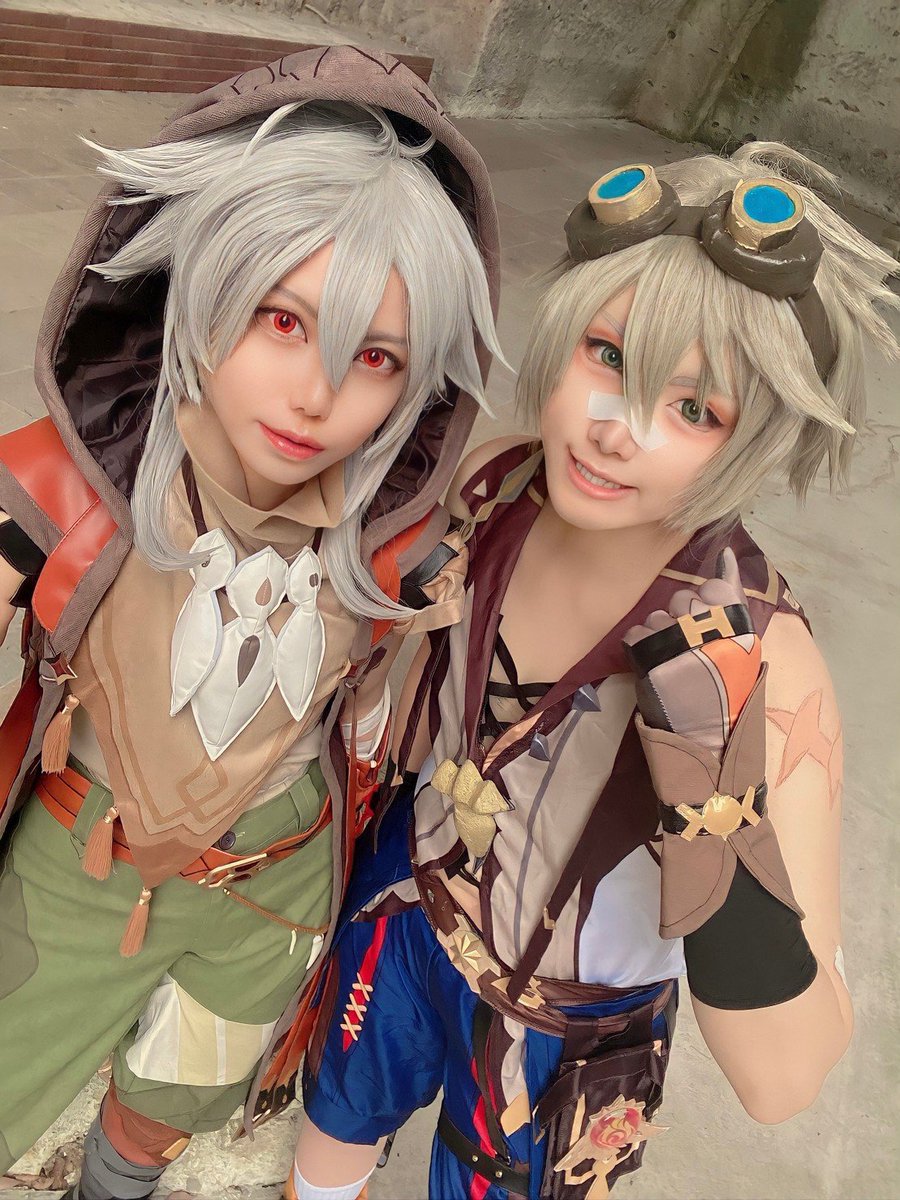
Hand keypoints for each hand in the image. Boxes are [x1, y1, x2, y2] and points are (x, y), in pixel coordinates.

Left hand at [623, 549, 760, 757]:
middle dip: (682, 622)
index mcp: (734, 619)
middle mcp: (703, 621)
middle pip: (680, 601)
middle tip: (691, 654)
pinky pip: (634, 634)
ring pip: (655, 617)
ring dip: (659, 638)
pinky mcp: (644, 652)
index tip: (711, 634)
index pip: (712, 589)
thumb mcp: (744, 640)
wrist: (711, 735)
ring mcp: (671, 635)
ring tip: (674, 666)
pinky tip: (654, 668)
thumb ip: (733, 593)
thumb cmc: (730, 688)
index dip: (707, 610)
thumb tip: (725, 552)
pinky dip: (639, 650)